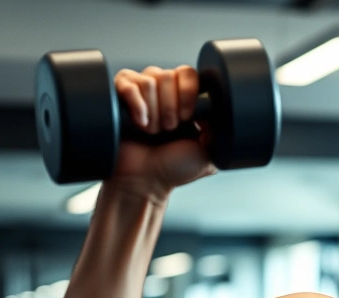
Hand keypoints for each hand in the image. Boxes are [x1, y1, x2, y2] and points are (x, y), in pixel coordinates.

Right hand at [109, 65, 216, 199]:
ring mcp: (141, 94)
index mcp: (186, 102)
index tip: (188, 117)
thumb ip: (218, 129)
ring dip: (153, 110)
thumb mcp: (208, 153)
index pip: (188, 74)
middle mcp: (164, 94)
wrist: (144, 182)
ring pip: (149, 80)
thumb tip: (216, 107)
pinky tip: (139, 123)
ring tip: (153, 132)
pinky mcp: (119, 97)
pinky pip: (126, 82)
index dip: (188, 92)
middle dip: (170, 107)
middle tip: (169, 130)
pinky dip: (136, 104)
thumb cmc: (174, 170)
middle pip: (168, 75)